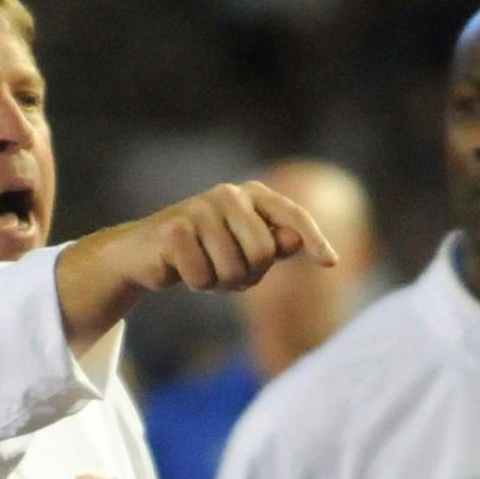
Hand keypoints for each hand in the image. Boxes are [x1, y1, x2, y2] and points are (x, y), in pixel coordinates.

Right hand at [56, 182, 339, 344]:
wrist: (147, 253)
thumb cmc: (208, 251)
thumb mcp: (247, 249)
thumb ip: (275, 243)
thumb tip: (296, 239)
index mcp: (253, 195)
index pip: (292, 215)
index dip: (314, 240)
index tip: (331, 263)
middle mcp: (228, 194)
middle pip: (263, 253)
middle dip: (249, 274)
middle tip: (230, 271)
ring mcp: (200, 209)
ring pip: (233, 269)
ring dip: (221, 282)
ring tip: (206, 268)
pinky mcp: (175, 230)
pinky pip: (203, 277)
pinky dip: (197, 284)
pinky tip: (183, 269)